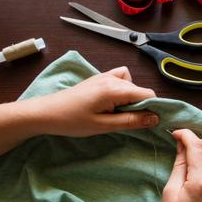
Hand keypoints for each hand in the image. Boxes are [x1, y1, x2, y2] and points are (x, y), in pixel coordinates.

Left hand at [29, 66, 158, 136]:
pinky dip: (123, 87)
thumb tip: (155, 118)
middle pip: (140, 90)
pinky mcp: (99, 77)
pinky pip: (121, 77)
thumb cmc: (71, 121)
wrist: (46, 112)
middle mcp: (112, 78)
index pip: (147, 93)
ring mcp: (105, 75)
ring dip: (130, 98)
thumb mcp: (104, 126)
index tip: (147, 122)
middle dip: (140, 105)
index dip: (152, 108)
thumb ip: (131, 121)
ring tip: (116, 111)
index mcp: (114, 89)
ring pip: (132, 84)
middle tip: (125, 121)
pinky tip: (113, 99)